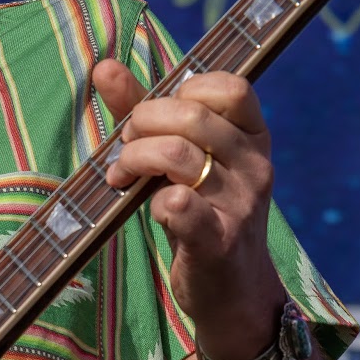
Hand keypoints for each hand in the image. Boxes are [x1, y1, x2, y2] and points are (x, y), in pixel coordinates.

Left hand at [92, 58, 284, 359]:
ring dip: (135, 159)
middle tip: (126, 149)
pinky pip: (180, 205)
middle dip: (143, 124)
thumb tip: (104, 66)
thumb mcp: (184, 160)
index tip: (155, 118)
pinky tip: (149, 209)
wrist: (232, 293)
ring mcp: (240, 205)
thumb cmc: (201, 214)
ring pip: (179, 155)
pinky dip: (154, 201)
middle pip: (192, 116)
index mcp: (253, 138)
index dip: (181, 92)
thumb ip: (145, 113)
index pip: (228, 87)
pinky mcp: (217, 243)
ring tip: (122, 176)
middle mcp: (255, 166)